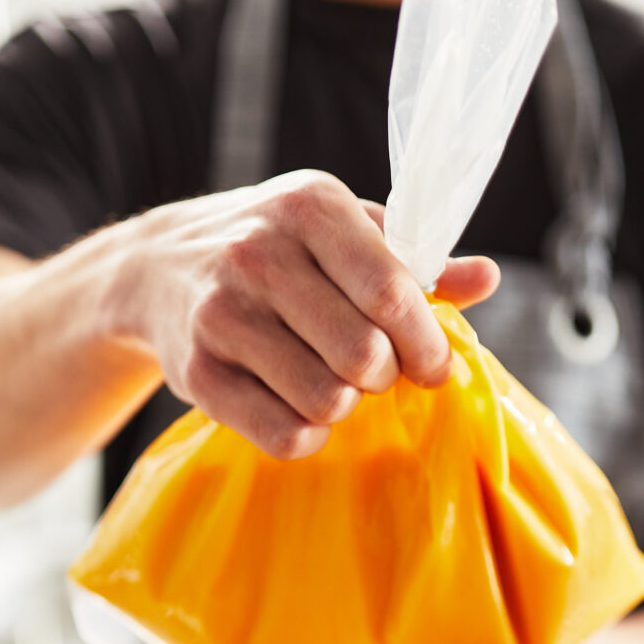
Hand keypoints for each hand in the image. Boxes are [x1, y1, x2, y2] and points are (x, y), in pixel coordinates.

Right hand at [107, 170, 500, 459]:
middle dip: (385, 375)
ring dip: (344, 404)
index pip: (390, 292)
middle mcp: (259, 255)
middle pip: (363, 355)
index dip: (426, 343)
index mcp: (310, 208)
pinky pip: (283, 435)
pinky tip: (299, 407)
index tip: (434, 365)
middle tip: (375, 370)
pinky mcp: (198, 373)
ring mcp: (221, 315)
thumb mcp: (343, 232)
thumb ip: (416, 260)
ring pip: (325, 399)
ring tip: (332, 381)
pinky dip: (307, 435)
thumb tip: (487, 278)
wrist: (157, 267)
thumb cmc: (275, 248)